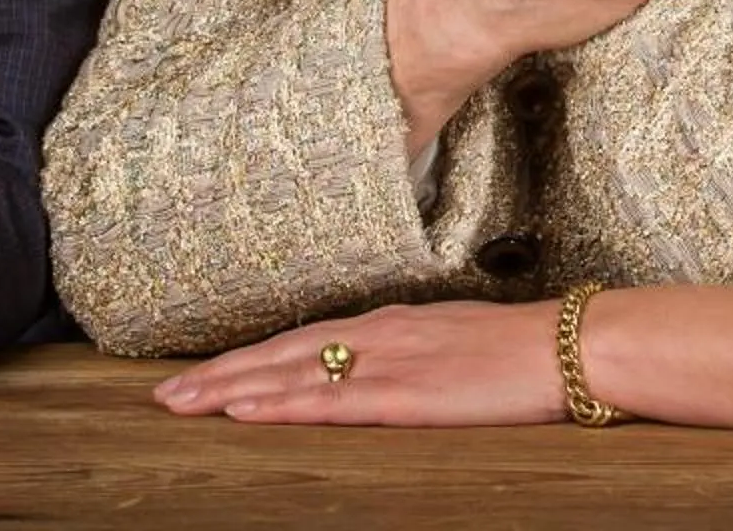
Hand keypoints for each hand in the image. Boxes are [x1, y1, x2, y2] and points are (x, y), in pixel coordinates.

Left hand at [153, 301, 569, 425]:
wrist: (569, 345)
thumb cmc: (520, 347)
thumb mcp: (452, 338)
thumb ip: (408, 350)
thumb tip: (378, 366)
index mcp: (388, 322)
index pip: (301, 339)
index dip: (247, 358)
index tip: (201, 372)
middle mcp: (376, 334)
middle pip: (279, 354)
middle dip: (218, 374)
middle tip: (163, 394)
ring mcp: (388, 363)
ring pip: (291, 375)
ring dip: (230, 390)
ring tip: (181, 404)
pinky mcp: (406, 395)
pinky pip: (330, 402)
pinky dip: (281, 404)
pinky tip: (246, 411)